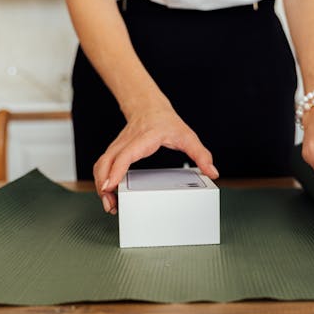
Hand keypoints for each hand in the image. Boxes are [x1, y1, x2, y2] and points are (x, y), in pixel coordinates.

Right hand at [94, 106, 218, 213]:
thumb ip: (201, 154)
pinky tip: (110, 192)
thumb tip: (212, 171)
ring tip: (110, 203)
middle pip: (106, 164)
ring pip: (101, 165)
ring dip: (101, 185)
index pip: (125, 156)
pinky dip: (102, 180)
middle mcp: (126, 143)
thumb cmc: (166, 122)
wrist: (149, 107)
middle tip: (111, 205)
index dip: (116, 172)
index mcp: (143, 139)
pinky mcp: (114, 151)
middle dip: (104, 186)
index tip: (109, 186)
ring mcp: (117, 146)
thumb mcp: (187, 136)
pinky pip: (103, 165)